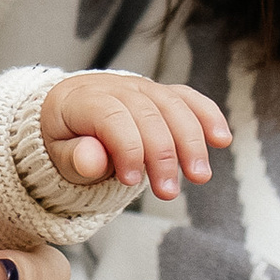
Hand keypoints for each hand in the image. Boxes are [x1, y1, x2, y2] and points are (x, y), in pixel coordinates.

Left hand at [42, 70, 230, 201]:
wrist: (69, 115)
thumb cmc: (64, 140)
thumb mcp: (57, 155)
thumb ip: (74, 158)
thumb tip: (91, 160)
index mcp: (82, 100)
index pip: (112, 118)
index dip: (126, 148)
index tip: (132, 181)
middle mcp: (114, 87)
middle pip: (147, 113)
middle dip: (162, 153)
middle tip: (169, 192)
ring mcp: (140, 87)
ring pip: (172, 106)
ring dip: (191, 141)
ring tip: (199, 176)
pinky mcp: (160, 93)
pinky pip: (187, 98)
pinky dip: (207, 116)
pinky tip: (222, 139)